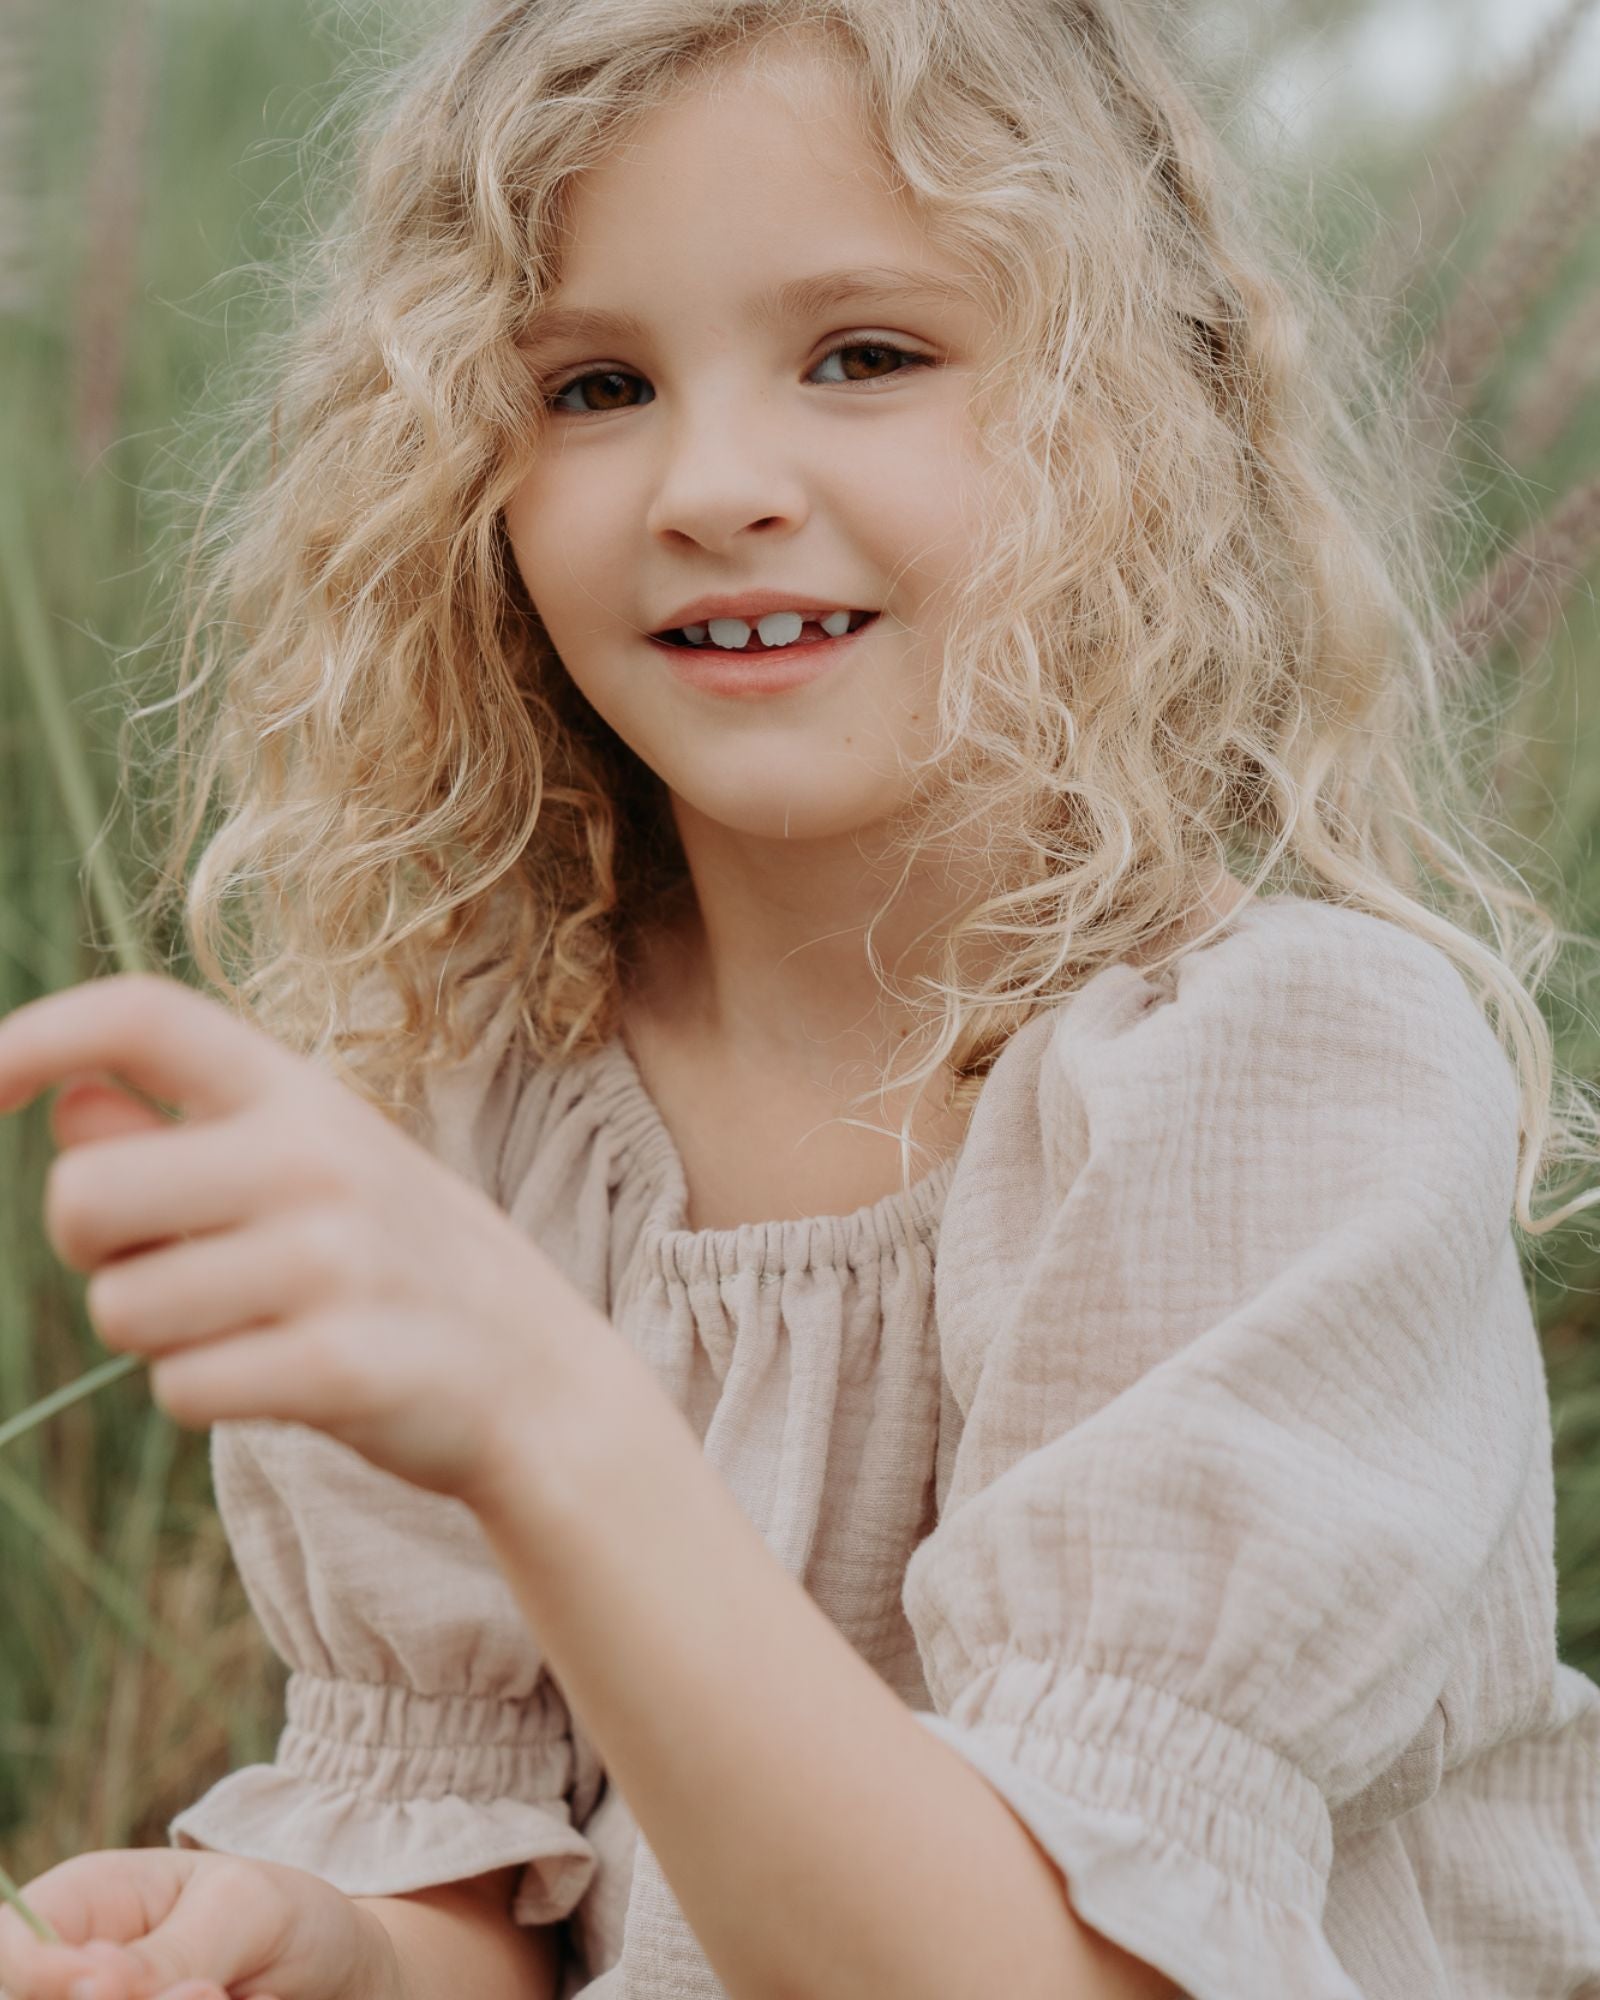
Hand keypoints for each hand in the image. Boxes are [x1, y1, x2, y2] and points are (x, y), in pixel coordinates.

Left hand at [0, 972, 615, 1507]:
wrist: (536, 1374)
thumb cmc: (396, 1261)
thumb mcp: (311, 1168)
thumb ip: (182, 1135)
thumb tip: (64, 1104)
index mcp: (303, 1094)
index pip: (145, 1018)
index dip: (38, 1035)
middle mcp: (317, 1159)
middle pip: (84, 1193)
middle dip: (89, 1248)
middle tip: (158, 1263)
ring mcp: (333, 1261)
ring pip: (121, 1307)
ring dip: (158, 1336)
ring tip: (252, 1326)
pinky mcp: (337, 1364)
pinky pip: (180, 1387)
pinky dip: (207, 1395)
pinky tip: (283, 1378)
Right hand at [0, 1846, 393, 1999]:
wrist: (342, 1971)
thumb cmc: (281, 1915)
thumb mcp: (239, 1910)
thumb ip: (167, 1953)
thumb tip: (86, 1987)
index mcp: (72, 1911)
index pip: (7, 1957)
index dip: (39, 1981)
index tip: (106, 1984)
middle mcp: (68, 1988)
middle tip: (208, 1993)